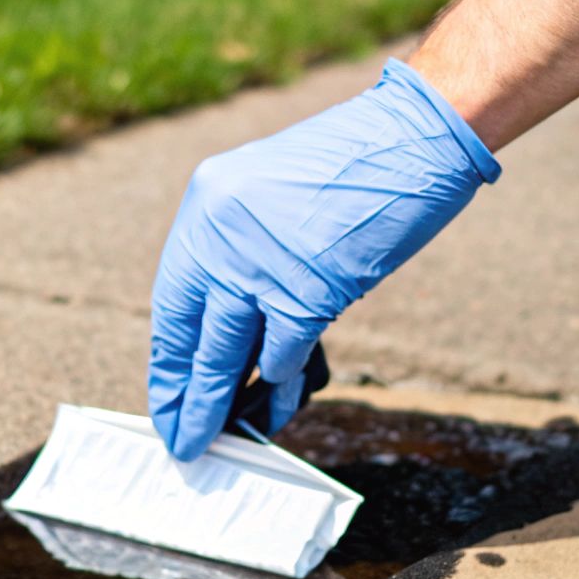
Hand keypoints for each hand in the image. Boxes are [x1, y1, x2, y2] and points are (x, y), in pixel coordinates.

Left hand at [148, 58, 499, 459]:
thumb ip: (244, 249)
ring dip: (218, 404)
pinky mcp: (305, 289)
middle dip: (185, 393)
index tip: (167, 395)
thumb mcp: (271, 195)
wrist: (412, 137)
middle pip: (190, 333)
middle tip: (180, 437)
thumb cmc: (355, 164)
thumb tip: (234, 325)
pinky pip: (281, 352)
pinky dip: (281, 381)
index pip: (174, 299)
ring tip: (214, 440)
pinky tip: (277, 403)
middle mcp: (220, 234)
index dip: (170, 356)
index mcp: (207, 205)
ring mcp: (259, 262)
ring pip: (224, 354)